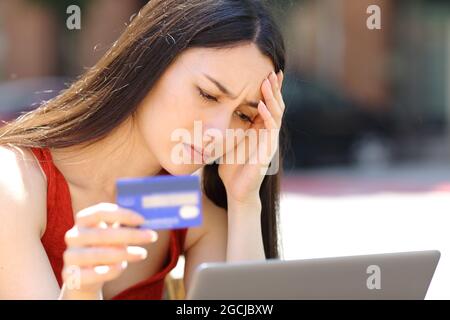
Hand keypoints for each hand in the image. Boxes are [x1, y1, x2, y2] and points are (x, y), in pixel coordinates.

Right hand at [61, 203, 156, 295]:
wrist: (86, 276)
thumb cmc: (105, 248)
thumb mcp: (113, 235)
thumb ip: (126, 226)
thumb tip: (151, 219)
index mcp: (84, 220)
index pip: (100, 211)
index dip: (122, 214)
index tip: (142, 220)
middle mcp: (74, 235)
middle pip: (103, 233)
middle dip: (130, 235)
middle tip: (151, 236)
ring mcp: (70, 255)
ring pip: (98, 254)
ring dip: (124, 253)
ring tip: (142, 253)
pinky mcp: (71, 275)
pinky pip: (91, 273)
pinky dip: (109, 270)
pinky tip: (123, 266)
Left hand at [218, 70, 284, 204]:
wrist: (237, 190)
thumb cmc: (232, 167)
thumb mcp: (229, 140)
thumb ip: (229, 125)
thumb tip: (213, 108)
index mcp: (260, 129)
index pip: (267, 104)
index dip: (270, 89)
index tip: (268, 71)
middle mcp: (268, 133)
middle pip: (276, 105)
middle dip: (275, 88)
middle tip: (273, 70)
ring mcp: (270, 141)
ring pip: (276, 114)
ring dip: (272, 97)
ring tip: (268, 81)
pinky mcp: (268, 150)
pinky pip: (270, 129)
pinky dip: (266, 115)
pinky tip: (261, 104)